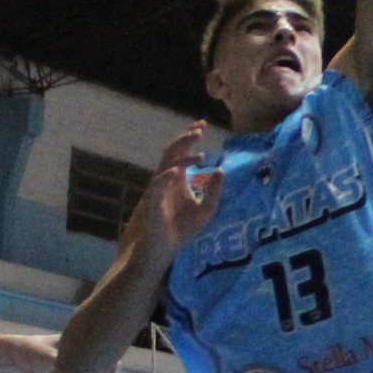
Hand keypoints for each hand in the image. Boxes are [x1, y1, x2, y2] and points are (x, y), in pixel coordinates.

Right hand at [143, 124, 218, 248]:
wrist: (166, 248)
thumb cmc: (183, 229)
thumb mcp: (206, 209)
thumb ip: (214, 191)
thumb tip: (221, 169)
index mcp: (178, 178)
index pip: (183, 152)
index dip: (190, 137)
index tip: (202, 125)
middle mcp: (166, 179)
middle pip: (173, 152)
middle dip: (185, 140)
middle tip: (198, 130)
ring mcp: (158, 189)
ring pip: (166, 165)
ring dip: (181, 157)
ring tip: (199, 153)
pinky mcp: (152, 202)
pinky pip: (156, 185)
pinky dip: (166, 177)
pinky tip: (177, 172)